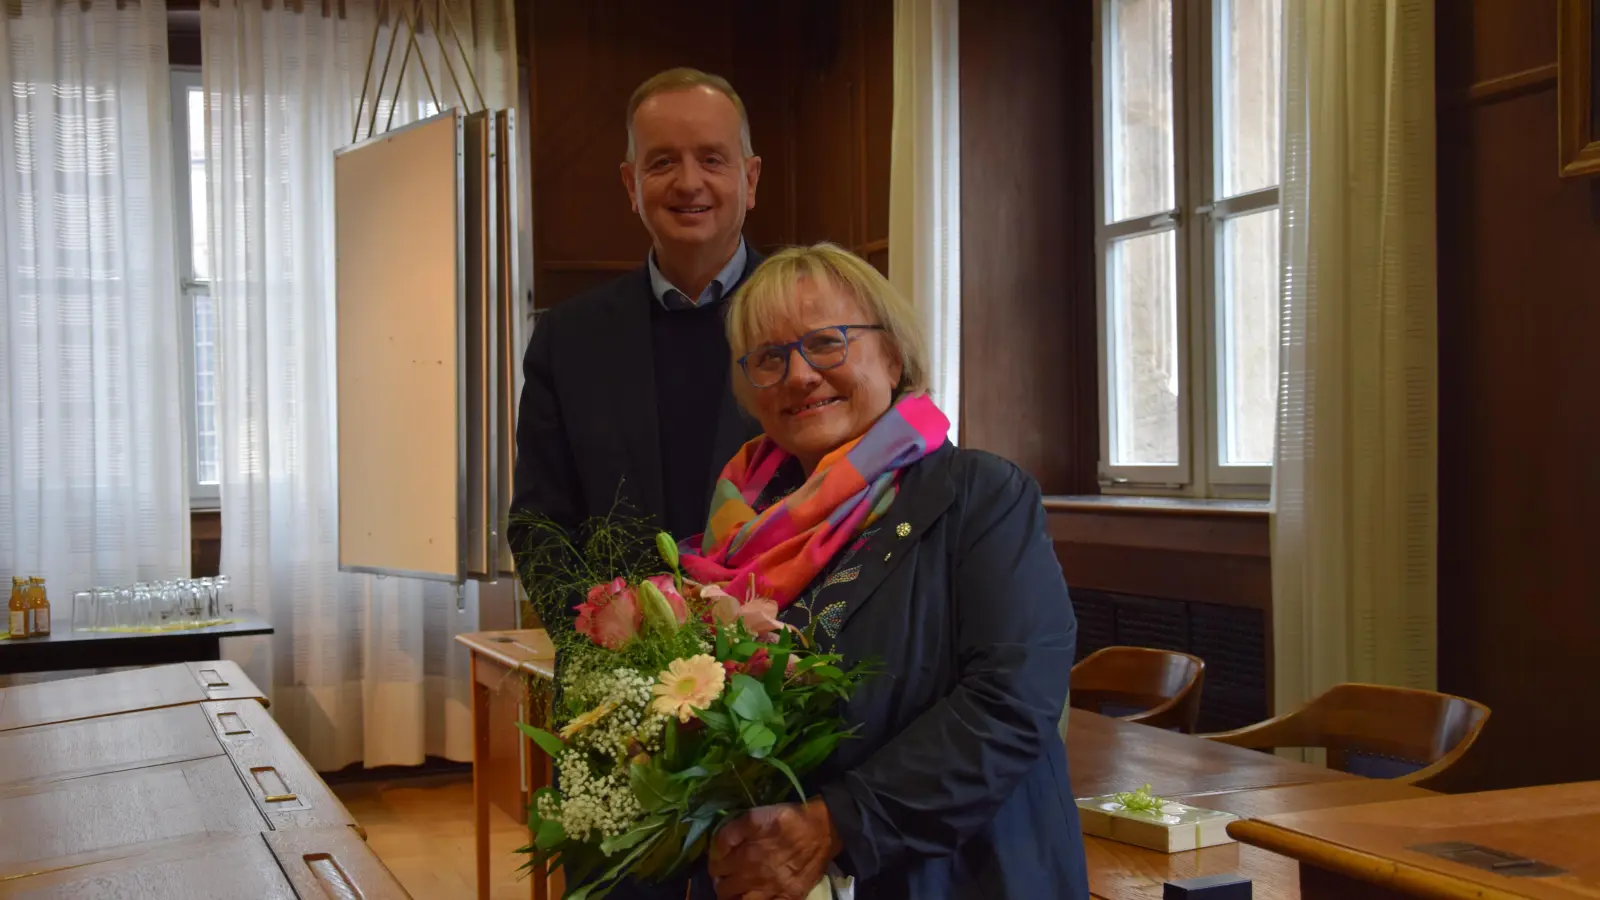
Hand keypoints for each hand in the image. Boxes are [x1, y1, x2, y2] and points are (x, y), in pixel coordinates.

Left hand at [708, 799, 842, 899]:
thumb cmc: (787, 820)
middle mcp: (756, 878)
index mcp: (745, 856)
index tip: (719, 859)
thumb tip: (715, 848)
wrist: (823, 829)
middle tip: (725, 875)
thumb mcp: (755, 816)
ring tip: (735, 891)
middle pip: (724, 890)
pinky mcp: (789, 898)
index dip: (714, 862)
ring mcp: (773, 891)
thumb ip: (731, 832)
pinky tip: (753, 897)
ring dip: (733, 898)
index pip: (716, 867)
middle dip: (720, 882)